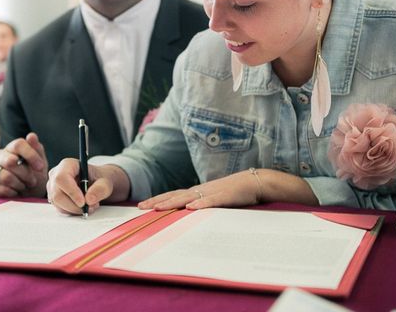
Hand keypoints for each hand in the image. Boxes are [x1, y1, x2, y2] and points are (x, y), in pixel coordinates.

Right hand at [0, 132, 47, 197]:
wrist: (27, 194)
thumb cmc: (34, 175)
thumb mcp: (39, 163)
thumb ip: (37, 149)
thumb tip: (31, 136)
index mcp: (12, 147)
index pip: (18, 144)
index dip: (30, 155)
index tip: (40, 167)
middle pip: (11, 162)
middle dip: (25, 174)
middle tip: (32, 181)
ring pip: (5, 177)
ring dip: (19, 185)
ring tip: (23, 186)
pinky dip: (11, 192)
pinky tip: (15, 192)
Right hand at [47, 160, 129, 214]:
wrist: (97, 183)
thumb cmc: (99, 178)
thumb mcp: (105, 182)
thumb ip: (100, 189)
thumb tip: (89, 199)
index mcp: (68, 164)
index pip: (62, 178)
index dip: (71, 192)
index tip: (83, 202)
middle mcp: (56, 174)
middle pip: (57, 194)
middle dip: (74, 205)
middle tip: (90, 207)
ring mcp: (53, 187)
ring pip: (58, 204)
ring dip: (75, 209)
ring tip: (90, 205)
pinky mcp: (54, 198)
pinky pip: (60, 209)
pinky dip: (73, 211)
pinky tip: (83, 206)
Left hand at [138, 169, 261, 210]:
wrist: (254, 182)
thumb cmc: (234, 193)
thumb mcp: (214, 200)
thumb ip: (201, 205)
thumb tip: (187, 214)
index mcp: (197, 192)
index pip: (173, 195)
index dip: (157, 200)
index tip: (141, 206)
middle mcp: (200, 190)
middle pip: (175, 195)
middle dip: (157, 201)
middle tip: (140, 207)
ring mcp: (211, 192)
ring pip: (188, 197)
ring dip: (172, 202)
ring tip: (158, 208)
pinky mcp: (225, 196)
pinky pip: (211, 201)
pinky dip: (200, 203)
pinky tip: (191, 208)